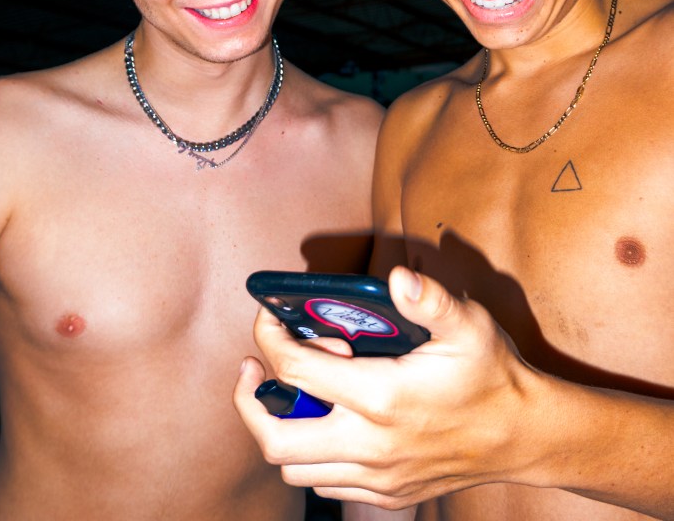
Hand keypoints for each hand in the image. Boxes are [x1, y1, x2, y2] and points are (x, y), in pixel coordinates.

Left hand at [233, 266, 546, 507]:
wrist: (523, 436)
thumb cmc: (492, 375)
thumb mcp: (469, 325)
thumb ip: (431, 299)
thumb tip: (398, 279)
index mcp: (382, 397)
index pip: (297, 370)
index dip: (271, 339)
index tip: (270, 318)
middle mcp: (371, 445)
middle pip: (277, 439)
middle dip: (251, 401)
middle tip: (255, 368)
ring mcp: (377, 477)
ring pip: (296, 468)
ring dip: (280, 429)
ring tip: (290, 392)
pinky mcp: (387, 494)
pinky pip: (325, 485)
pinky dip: (310, 456)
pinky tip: (324, 421)